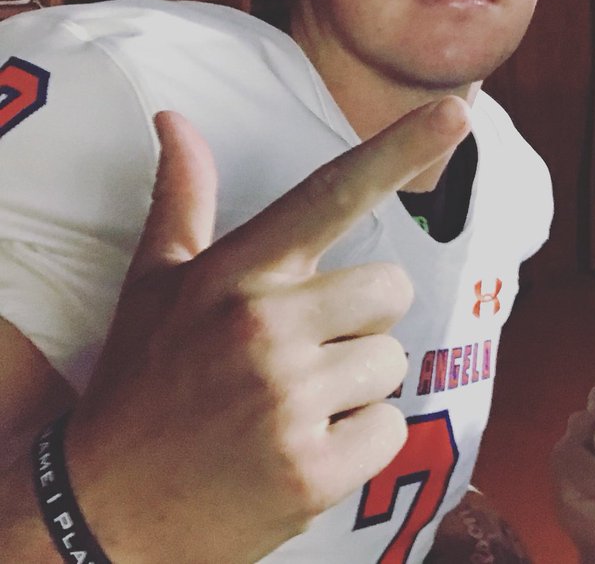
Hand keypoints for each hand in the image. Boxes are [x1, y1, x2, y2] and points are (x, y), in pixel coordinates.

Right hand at [65, 100, 470, 562]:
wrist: (106, 513)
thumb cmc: (142, 385)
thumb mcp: (154, 286)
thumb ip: (183, 199)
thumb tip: (176, 119)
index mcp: (236, 275)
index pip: (331, 195)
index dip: (399, 149)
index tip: (458, 110)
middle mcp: (265, 328)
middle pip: (391, 289)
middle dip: (360, 321)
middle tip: (300, 355)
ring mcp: (289, 402)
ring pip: (392, 362)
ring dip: (356, 387)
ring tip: (289, 409)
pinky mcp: (313, 470)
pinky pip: (391, 429)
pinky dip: (359, 445)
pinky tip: (300, 452)